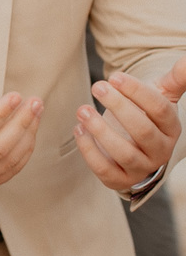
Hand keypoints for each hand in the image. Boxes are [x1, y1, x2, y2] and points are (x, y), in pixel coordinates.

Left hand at [74, 54, 185, 192]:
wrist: (134, 146)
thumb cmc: (146, 114)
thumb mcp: (161, 95)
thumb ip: (176, 77)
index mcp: (172, 128)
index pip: (159, 109)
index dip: (137, 92)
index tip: (114, 76)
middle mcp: (161, 150)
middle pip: (142, 130)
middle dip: (118, 107)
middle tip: (98, 86)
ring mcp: (141, 167)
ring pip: (124, 153)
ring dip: (100, 131)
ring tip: (82, 110)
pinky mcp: (120, 180)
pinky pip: (104, 169)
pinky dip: (89, 150)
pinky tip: (79, 129)